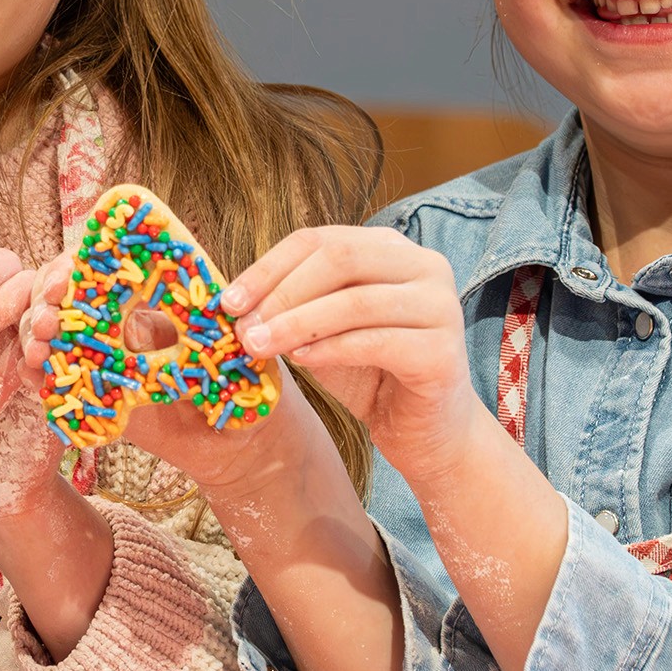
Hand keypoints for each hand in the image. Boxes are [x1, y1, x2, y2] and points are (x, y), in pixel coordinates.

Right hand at [10, 246, 313, 500]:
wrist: (244, 448)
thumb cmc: (253, 389)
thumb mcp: (238, 352)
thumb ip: (218, 334)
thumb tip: (201, 312)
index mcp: (157, 299)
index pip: (104, 264)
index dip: (77, 265)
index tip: (66, 279)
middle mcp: (125, 321)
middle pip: (66, 292)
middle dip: (44, 298)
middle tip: (45, 321)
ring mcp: (105, 356)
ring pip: (53, 330)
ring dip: (33, 333)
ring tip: (37, 351)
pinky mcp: (96, 396)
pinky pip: (57, 378)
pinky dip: (35, 372)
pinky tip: (31, 375)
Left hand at [222, 226, 484, 489]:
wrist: (425, 431)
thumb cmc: (371, 374)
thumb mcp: (323, 330)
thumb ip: (293, 306)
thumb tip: (234, 301)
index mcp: (391, 249)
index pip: (320, 240)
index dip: (268, 267)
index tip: (229, 301)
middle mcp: (424, 266)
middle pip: (340, 258)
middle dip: (282, 292)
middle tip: (244, 327)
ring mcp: (441, 306)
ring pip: (356, 301)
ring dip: (298, 323)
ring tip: (259, 346)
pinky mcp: (442, 351)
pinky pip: (376, 342)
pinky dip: (331, 349)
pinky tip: (301, 362)